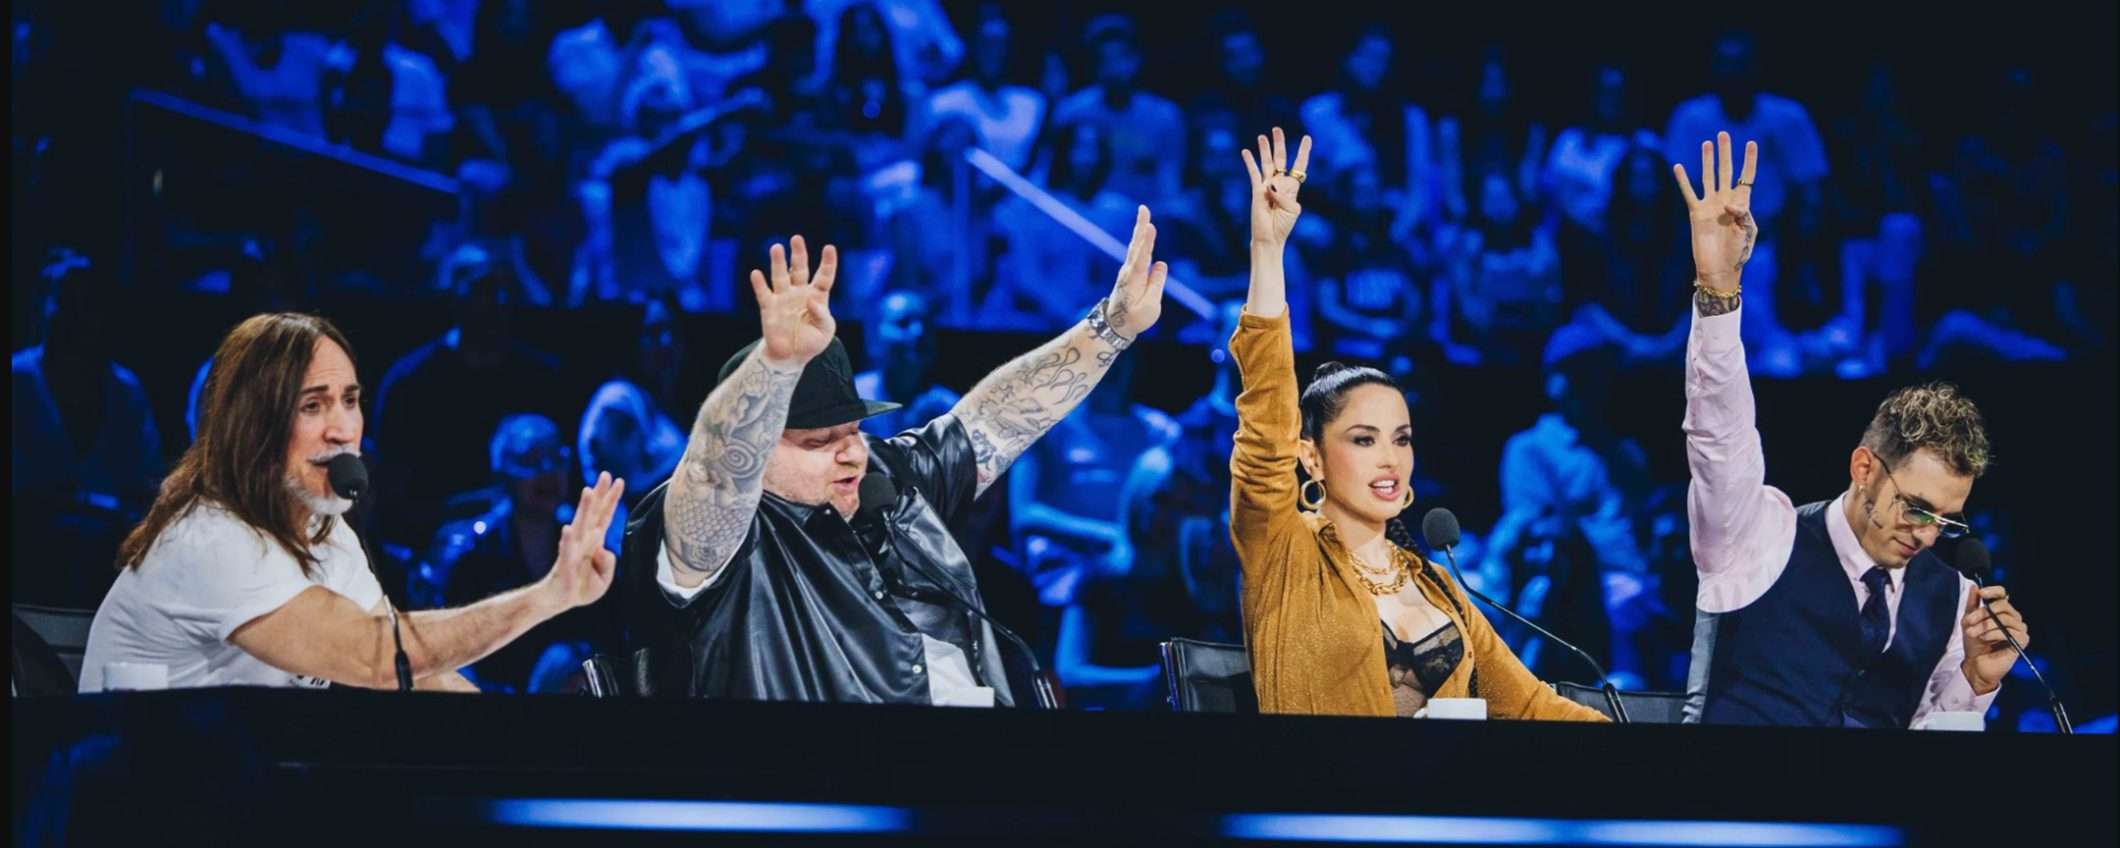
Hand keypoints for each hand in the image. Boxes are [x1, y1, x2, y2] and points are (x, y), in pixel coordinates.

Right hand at [543, 472, 625, 609]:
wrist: (556, 601)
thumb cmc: (580, 588)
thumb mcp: (604, 579)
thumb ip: (608, 563)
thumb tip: (604, 549)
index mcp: (593, 542)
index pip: (604, 516)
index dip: (611, 499)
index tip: (619, 480)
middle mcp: (582, 541)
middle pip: (592, 514)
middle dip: (599, 494)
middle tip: (604, 474)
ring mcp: (572, 552)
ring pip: (580, 526)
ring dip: (584, 508)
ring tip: (587, 491)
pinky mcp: (564, 566)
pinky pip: (566, 552)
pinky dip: (568, 541)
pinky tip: (567, 529)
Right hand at [749, 236, 838, 366]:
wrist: (791, 357)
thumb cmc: (811, 342)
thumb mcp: (825, 331)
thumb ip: (822, 316)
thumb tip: (812, 301)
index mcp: (817, 296)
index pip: (824, 276)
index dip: (828, 263)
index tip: (829, 248)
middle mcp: (799, 293)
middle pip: (799, 269)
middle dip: (798, 254)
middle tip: (796, 239)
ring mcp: (783, 299)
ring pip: (781, 276)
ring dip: (778, 263)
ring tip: (776, 247)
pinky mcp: (769, 308)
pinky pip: (764, 294)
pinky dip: (759, 284)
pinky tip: (756, 273)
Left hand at [1102, 205, 1168, 340]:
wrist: (1116, 324)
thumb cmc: (1134, 318)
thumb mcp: (1149, 306)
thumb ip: (1156, 284)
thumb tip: (1161, 264)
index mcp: (1134, 279)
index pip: (1142, 257)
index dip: (1147, 241)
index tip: (1150, 226)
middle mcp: (1129, 271)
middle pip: (1137, 246)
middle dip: (1141, 227)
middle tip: (1143, 209)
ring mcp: (1129, 270)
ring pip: (1136, 247)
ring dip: (1141, 229)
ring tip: (1144, 214)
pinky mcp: (1132, 272)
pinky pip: (1138, 252)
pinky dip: (1142, 240)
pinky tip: (1144, 229)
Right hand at [1240, 126, 1311, 248]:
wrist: (1269, 238)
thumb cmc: (1283, 226)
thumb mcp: (1291, 209)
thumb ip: (1284, 194)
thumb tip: (1270, 184)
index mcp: (1292, 188)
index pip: (1299, 166)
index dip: (1303, 152)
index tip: (1307, 138)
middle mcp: (1279, 184)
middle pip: (1280, 159)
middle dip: (1279, 144)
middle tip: (1277, 129)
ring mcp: (1267, 186)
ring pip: (1266, 163)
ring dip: (1264, 149)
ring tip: (1262, 136)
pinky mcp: (1257, 191)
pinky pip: (1253, 174)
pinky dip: (1250, 162)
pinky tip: (1246, 152)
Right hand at [1671, 131, 1758, 292]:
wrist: (1719, 268)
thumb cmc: (1737, 252)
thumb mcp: (1747, 232)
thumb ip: (1742, 214)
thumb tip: (1728, 203)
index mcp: (1742, 203)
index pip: (1746, 176)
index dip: (1749, 160)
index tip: (1751, 143)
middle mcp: (1725, 200)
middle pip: (1726, 170)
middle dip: (1726, 152)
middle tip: (1723, 134)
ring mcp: (1710, 205)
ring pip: (1708, 177)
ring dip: (1708, 160)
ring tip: (1707, 143)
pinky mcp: (1696, 213)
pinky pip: (1689, 193)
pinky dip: (1684, 180)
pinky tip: (1679, 167)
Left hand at [1961, 584, 2029, 693]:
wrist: (1975, 664)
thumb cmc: (1974, 644)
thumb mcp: (1969, 621)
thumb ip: (1972, 604)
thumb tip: (1975, 586)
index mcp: (2001, 611)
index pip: (2003, 594)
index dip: (1993, 591)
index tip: (1981, 594)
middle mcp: (2013, 618)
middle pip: (2003, 605)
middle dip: (1983, 613)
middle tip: (1969, 622)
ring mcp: (2019, 629)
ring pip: (2005, 618)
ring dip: (1985, 625)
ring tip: (1972, 633)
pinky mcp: (2022, 640)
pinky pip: (2010, 631)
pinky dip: (1994, 633)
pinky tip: (1984, 638)